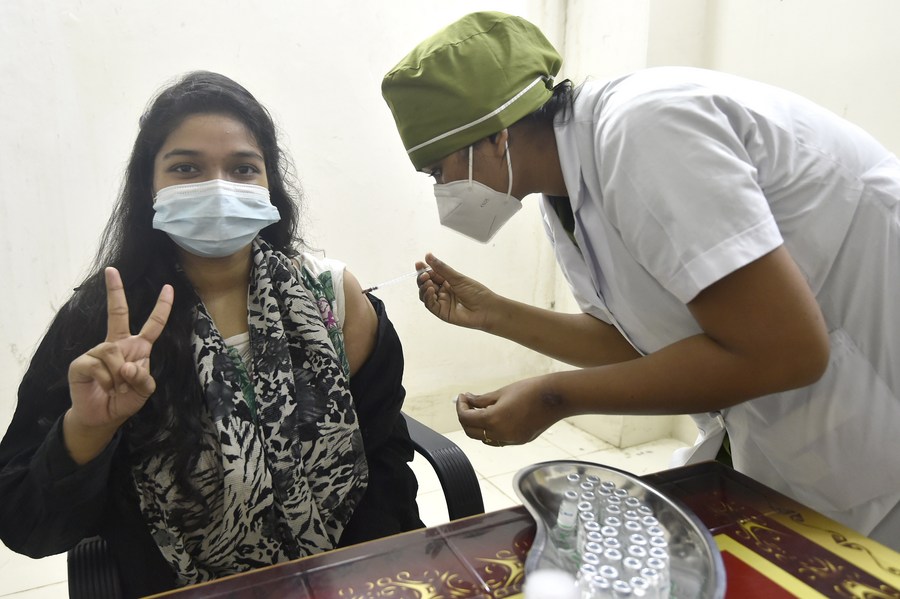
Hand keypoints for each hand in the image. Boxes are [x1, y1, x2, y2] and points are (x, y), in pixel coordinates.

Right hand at [67, 267, 173, 432]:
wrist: (102, 417)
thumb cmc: (124, 400)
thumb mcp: (144, 391)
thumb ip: (143, 379)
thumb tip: (127, 366)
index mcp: (137, 347)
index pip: (153, 324)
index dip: (162, 307)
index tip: (168, 287)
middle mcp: (117, 344)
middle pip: (117, 313)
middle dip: (115, 291)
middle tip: (112, 271)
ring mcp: (97, 352)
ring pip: (112, 352)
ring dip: (118, 374)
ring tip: (116, 387)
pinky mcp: (81, 363)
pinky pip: (98, 365)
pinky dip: (106, 380)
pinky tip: (105, 387)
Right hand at [415, 253, 497, 330]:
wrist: (486, 308)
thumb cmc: (477, 293)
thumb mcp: (458, 278)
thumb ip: (441, 268)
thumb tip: (428, 256)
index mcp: (447, 282)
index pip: (431, 275)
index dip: (424, 270)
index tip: (419, 264)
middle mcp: (443, 292)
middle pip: (426, 285)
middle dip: (422, 278)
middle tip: (424, 274)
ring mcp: (442, 302)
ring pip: (425, 295)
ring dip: (424, 287)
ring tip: (428, 282)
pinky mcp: (441, 312)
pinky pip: (430, 304)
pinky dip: (428, 297)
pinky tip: (431, 290)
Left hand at [456, 376, 564, 445]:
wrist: (555, 398)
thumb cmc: (530, 390)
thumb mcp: (502, 393)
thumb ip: (482, 400)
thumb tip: (468, 400)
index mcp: (494, 420)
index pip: (466, 418)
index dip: (461, 407)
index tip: (463, 397)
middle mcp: (500, 434)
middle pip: (471, 432)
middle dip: (466, 418)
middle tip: (468, 403)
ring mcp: (511, 440)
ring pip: (484, 438)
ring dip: (477, 426)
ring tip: (480, 409)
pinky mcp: (519, 441)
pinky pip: (497, 440)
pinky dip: (490, 431)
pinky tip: (493, 417)